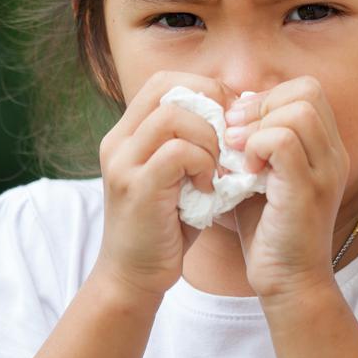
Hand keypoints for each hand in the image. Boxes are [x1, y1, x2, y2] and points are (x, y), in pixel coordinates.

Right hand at [93, 71, 236, 298]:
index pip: (165, 81)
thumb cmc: (166, 224)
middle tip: (229, 139)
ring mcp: (123, 163)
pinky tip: (208, 187)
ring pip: (174, 117)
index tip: (229, 119)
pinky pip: (177, 152)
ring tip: (216, 169)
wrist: (134, 276)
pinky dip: (202, 164)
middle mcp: (118, 141)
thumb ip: (194, 142)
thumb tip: (238, 112)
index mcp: (127, 132)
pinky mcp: (136, 188)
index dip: (203, 89)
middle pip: (168, 88)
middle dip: (210, 106)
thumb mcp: (178, 174)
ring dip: (208, 139)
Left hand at [222, 76, 351, 298]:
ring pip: (298, 110)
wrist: (287, 282)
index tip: (239, 124)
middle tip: (233, 133)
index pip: (308, 89)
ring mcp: (325, 171)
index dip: (268, 97)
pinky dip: (256, 146)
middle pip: (307, 91)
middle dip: (262, 104)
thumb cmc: (268, 230)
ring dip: (257, 125)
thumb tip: (229, 109)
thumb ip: (253, 143)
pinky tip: (244, 170)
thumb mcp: (260, 176)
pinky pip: (284, 141)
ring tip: (236, 152)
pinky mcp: (308, 190)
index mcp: (325, 147)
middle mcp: (333, 154)